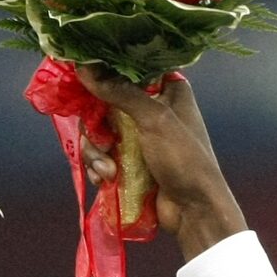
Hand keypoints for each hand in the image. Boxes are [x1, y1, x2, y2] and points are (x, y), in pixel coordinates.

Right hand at [75, 70, 246, 261]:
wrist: (195, 211)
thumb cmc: (184, 159)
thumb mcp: (154, 119)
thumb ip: (120, 91)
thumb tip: (85, 65)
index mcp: (167, 88)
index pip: (126, 69)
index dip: (102, 75)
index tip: (81, 82)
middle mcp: (152, 107)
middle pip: (105, 102)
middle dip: (96, 128)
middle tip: (101, 143)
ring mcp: (139, 136)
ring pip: (99, 131)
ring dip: (96, 153)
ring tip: (108, 171)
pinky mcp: (130, 160)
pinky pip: (102, 155)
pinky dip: (99, 167)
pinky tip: (106, 180)